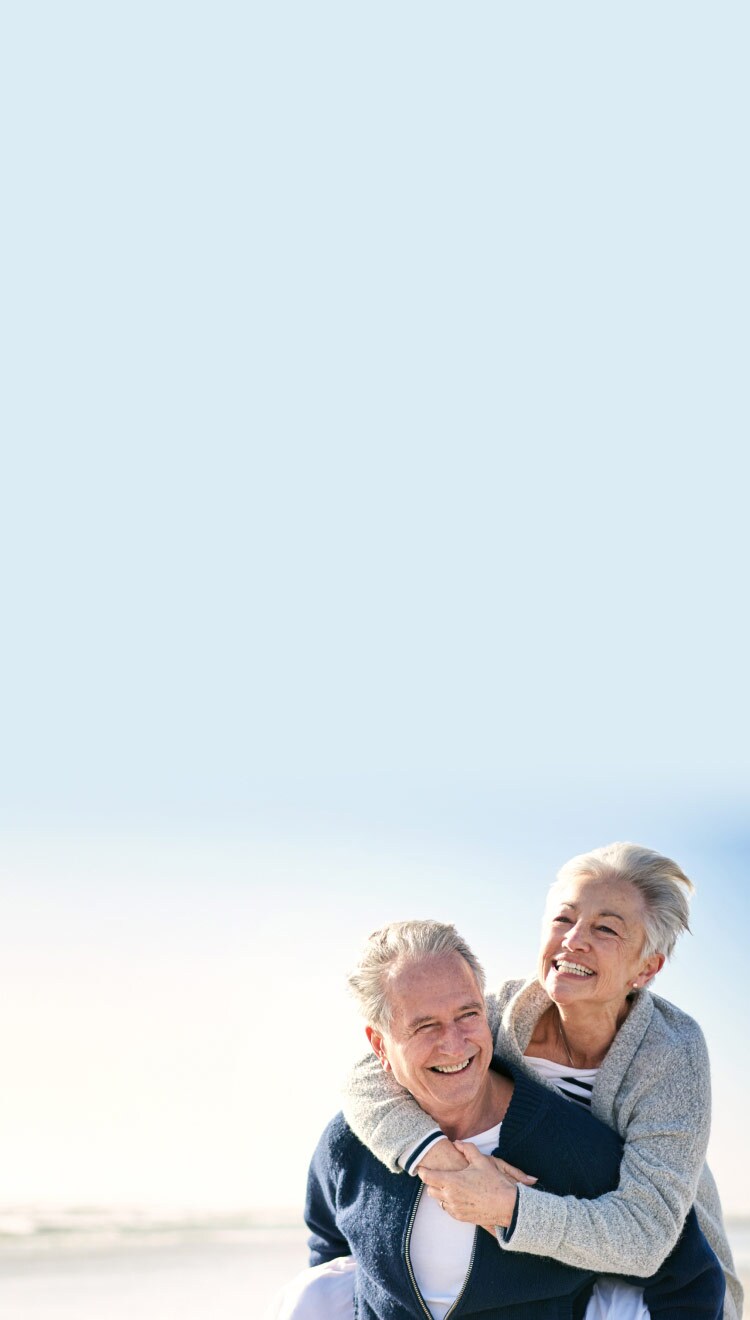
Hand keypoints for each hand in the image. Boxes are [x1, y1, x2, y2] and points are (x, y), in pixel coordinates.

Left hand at [417, 1141, 536, 1227]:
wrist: (507, 1206)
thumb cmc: (494, 1183)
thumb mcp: (481, 1161)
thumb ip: (467, 1148)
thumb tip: (457, 1143)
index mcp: (451, 1181)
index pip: (427, 1177)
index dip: (422, 1171)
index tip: (421, 1167)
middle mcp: (449, 1196)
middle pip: (430, 1190)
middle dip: (432, 1182)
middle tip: (439, 1175)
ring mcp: (454, 1209)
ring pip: (438, 1200)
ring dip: (441, 1193)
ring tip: (451, 1185)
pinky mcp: (460, 1217)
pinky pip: (447, 1209)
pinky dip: (449, 1202)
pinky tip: (459, 1195)